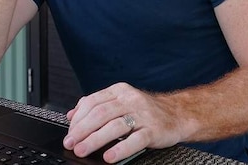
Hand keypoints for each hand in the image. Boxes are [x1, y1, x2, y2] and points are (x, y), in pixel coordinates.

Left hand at [64, 83, 185, 163]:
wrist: (178, 114)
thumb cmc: (145, 111)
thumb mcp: (121, 102)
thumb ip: (97, 105)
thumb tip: (71, 115)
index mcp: (119, 91)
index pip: (92, 102)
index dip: (78, 118)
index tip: (69, 132)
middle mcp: (130, 100)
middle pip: (100, 113)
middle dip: (82, 130)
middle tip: (71, 143)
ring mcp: (143, 115)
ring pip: (114, 126)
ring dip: (95, 140)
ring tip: (83, 150)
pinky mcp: (153, 130)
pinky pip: (135, 140)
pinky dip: (120, 149)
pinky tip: (109, 156)